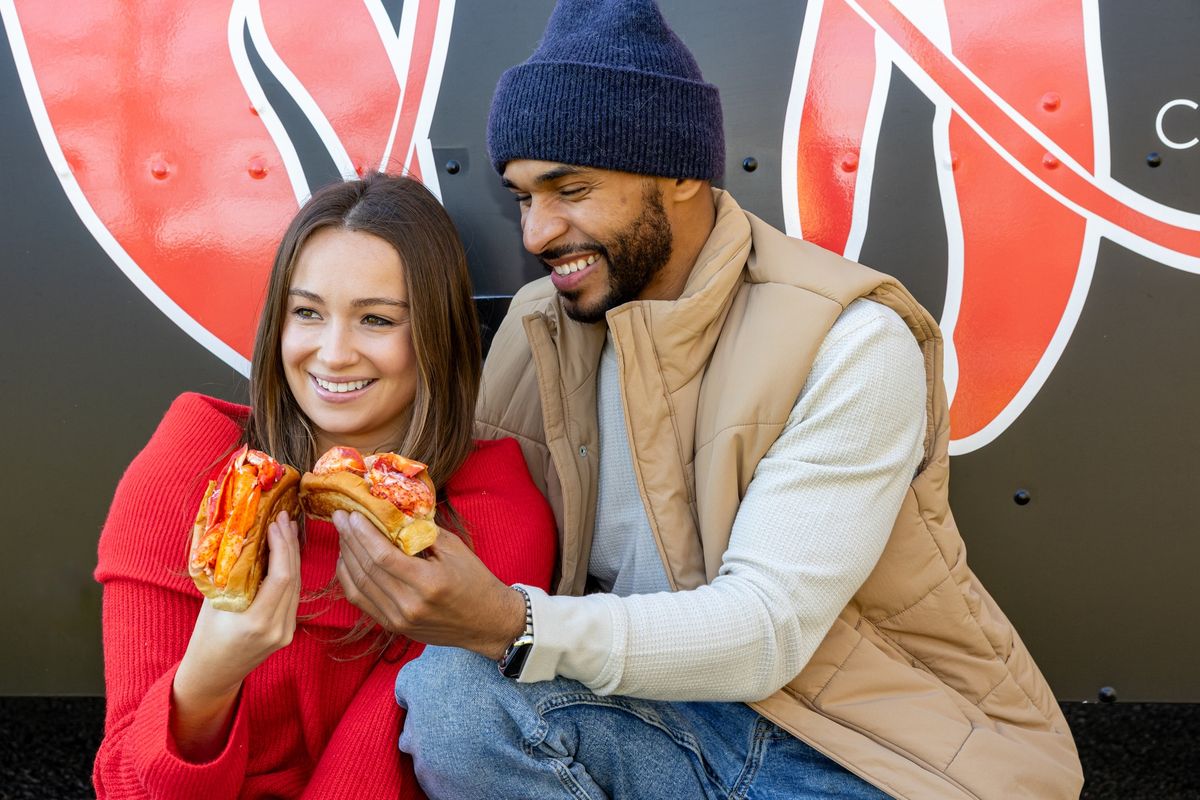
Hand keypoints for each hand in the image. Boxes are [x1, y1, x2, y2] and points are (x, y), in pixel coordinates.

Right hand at [171, 510, 300, 759]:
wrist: (212, 674)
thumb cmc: (205, 637)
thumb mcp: (212, 603)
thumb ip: (231, 574)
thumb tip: (241, 537)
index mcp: (256, 622)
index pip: (281, 577)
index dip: (282, 546)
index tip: (276, 523)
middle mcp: (277, 629)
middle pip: (293, 579)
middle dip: (290, 545)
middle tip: (283, 518)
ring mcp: (286, 632)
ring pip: (297, 586)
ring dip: (292, 556)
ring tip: (285, 529)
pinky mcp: (288, 632)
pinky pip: (293, 596)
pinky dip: (289, 573)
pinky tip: (284, 554)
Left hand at [333, 510, 525, 659]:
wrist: (487, 623)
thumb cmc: (475, 581)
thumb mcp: (455, 549)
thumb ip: (422, 532)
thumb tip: (392, 512)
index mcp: (428, 583)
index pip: (383, 556)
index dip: (363, 534)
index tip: (352, 514)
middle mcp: (409, 605)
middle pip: (367, 569)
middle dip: (349, 540)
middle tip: (339, 517)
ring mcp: (398, 620)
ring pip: (358, 586)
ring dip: (345, 557)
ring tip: (342, 535)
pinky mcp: (393, 627)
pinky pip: (361, 601)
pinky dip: (349, 579)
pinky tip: (347, 560)